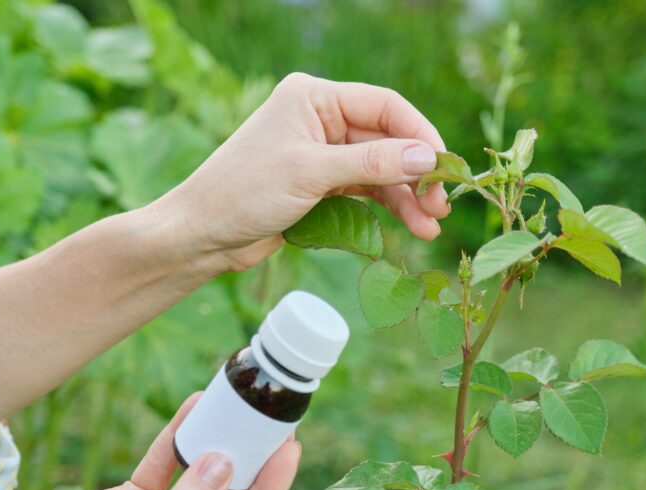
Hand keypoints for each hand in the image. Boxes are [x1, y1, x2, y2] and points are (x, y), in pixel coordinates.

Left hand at [169, 72, 450, 270]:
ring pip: (379, 169)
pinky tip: (410, 226)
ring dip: (406, 196)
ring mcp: (320, 153)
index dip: (419, 135)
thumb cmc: (243, 193)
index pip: (384, 106)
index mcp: (314, 97)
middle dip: (415, 172)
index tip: (444, 168)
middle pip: (387, 140)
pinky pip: (365, 191)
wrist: (201, 235)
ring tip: (429, 225)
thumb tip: (427, 158)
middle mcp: (320, 119)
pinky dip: (387, 207)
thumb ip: (371, 163)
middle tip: (440, 204)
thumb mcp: (311, 173)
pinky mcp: (319, 185)